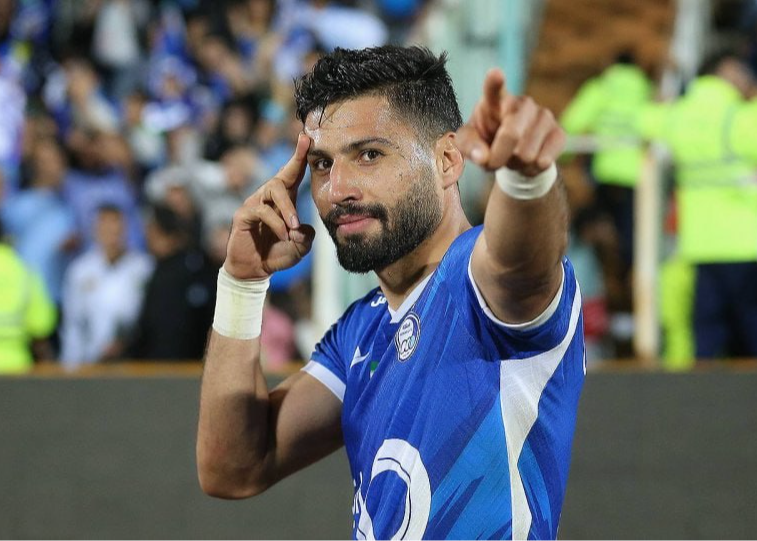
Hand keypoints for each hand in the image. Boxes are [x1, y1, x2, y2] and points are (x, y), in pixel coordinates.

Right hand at [223, 133, 315, 279]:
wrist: (254, 270)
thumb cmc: (277, 254)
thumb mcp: (299, 247)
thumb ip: (306, 236)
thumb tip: (303, 227)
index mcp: (284, 199)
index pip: (292, 172)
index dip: (299, 155)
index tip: (306, 136)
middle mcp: (268, 197)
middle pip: (281, 178)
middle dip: (294, 182)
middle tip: (300, 216)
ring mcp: (254, 204)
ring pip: (273, 191)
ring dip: (287, 209)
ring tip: (293, 227)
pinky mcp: (243, 215)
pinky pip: (261, 211)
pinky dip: (275, 223)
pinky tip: (282, 236)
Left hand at [456, 69, 564, 175]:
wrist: (513, 153)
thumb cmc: (487, 142)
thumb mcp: (469, 143)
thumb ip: (468, 148)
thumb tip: (482, 157)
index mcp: (495, 101)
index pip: (493, 89)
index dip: (495, 82)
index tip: (495, 73)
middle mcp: (522, 103)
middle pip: (511, 136)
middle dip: (499, 158)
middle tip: (494, 162)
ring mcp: (543, 116)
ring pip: (527, 154)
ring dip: (515, 165)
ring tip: (512, 157)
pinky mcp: (558, 133)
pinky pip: (543, 161)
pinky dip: (531, 170)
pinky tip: (529, 162)